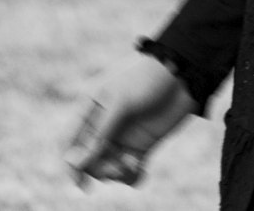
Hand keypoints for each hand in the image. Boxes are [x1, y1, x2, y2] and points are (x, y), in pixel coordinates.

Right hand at [65, 53, 198, 189]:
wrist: (184, 74)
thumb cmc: (148, 79)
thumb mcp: (121, 102)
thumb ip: (100, 132)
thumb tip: (76, 163)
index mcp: (90, 107)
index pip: (69, 141)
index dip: (70, 164)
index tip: (80, 180)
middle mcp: (102, 125)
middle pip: (87, 160)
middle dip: (99, 168)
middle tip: (118, 166)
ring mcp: (121, 136)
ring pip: (106, 168)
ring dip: (115, 173)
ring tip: (132, 165)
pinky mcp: (140, 146)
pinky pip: (127, 171)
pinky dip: (131, 176)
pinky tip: (141, 171)